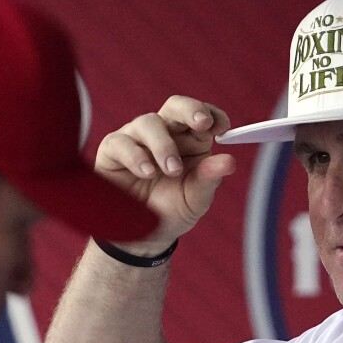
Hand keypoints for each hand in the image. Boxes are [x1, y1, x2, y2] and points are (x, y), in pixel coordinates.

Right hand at [96, 95, 235, 251]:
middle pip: (176, 106)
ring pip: (149, 122)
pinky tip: (146, 173)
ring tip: (172, 171)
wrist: (142, 236)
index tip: (222, 127)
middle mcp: (165, 134)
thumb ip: (210, 179)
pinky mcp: (113, 150)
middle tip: (203, 124)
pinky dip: (136, 156)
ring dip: (164, 145)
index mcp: (191, 141)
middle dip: (190, 110)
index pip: (203, 115)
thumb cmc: (171, 211)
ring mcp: (137, 139)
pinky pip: (121, 142)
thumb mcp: (196, 199)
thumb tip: (229, 162)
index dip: (213, 115)